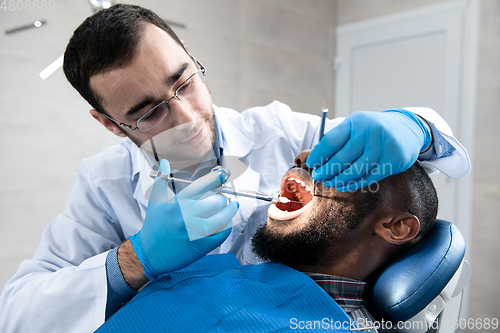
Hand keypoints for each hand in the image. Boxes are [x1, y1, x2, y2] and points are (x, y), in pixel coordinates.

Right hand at [129, 159, 238, 280]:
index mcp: (178, 203)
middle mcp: (187, 216)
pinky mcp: (201, 246)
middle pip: (216, 202)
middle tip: (223, 199)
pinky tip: (225, 223)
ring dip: (230, 212)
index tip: (224, 174)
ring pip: (223, 218)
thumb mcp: (156, 202)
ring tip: (231, 208)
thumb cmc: (154, 226)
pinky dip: (227, 226)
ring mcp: (195, 232)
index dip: (216, 178)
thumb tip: (164, 162)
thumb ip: (162, 181)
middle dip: (223, 199)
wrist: (149, 254)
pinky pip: (222, 234)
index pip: (201, 185)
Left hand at [306, 109, 431, 191]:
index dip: (319, 155)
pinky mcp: (394, 160)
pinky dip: (355, 183)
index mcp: (356, 122)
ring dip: (340, 179)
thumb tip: (317, 159)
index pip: (332, 140)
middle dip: (327, 170)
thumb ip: (339, 139)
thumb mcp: (356, 126)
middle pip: (342, 157)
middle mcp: (370, 132)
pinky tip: (344, 186)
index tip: (311, 164)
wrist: (407, 129)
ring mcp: (383, 146)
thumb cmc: (373, 130)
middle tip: (318, 177)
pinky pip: (370, 176)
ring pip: (356, 169)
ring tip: (330, 183)